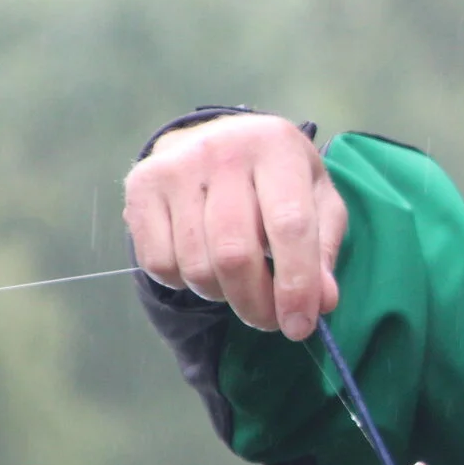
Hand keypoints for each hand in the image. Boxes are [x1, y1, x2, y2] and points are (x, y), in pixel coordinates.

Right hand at [123, 112, 346, 340]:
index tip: (300, 326)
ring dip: (222, 295)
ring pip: (196, 265)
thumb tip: (321, 302)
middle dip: (256, 303)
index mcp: (275, 146)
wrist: (218, 138)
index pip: (289, 226)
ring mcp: (175, 167)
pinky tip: (203, 264)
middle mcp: (221, 150)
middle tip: (269, 320)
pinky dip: (183, 283)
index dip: (296, 284)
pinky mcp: (140, 187)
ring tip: (239, 284)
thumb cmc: (277, 178)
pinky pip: (159, 264)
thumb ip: (323, 249)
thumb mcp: (317, 200)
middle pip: (235, 253)